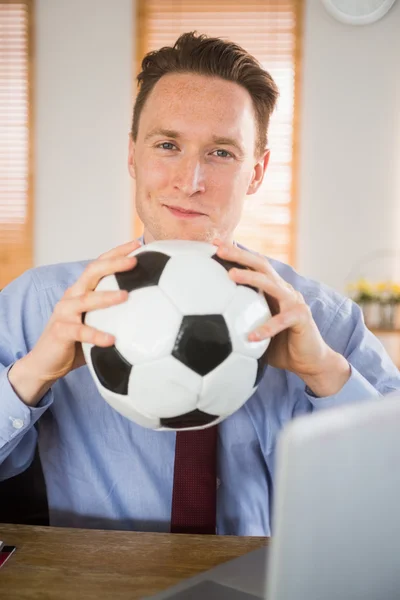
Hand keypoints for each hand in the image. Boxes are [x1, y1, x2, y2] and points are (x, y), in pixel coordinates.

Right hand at [26, 240, 140, 382]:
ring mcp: (64, 312)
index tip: (138, 243)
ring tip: (126, 295)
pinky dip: (97, 335)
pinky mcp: (60, 331)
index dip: (117, 252)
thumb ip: (115, 314)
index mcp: (82, 290)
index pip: (100, 264)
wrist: (45, 363)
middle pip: (92, 272)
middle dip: (114, 263)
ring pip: (87, 299)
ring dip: (107, 296)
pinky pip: (81, 332)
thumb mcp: (97, 323)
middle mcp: (72, 296)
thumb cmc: (76, 342)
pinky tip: (112, 340)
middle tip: (134, 261)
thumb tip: (150, 311)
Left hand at [213, 240, 349, 396]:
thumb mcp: (255, 330)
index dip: (236, 253)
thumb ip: (239, 322)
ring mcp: (294, 302)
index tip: (213, 244)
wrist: (310, 362)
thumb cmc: (279, 346)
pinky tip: (251, 336)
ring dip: (250, 277)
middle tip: (219, 249)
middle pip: (262, 265)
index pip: (253, 266)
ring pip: (271, 284)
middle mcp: (284, 290)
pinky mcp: (302, 318)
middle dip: (240, 255)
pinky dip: (266, 328)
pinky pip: (282, 320)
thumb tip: (207, 325)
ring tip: (231, 275)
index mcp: (272, 290)